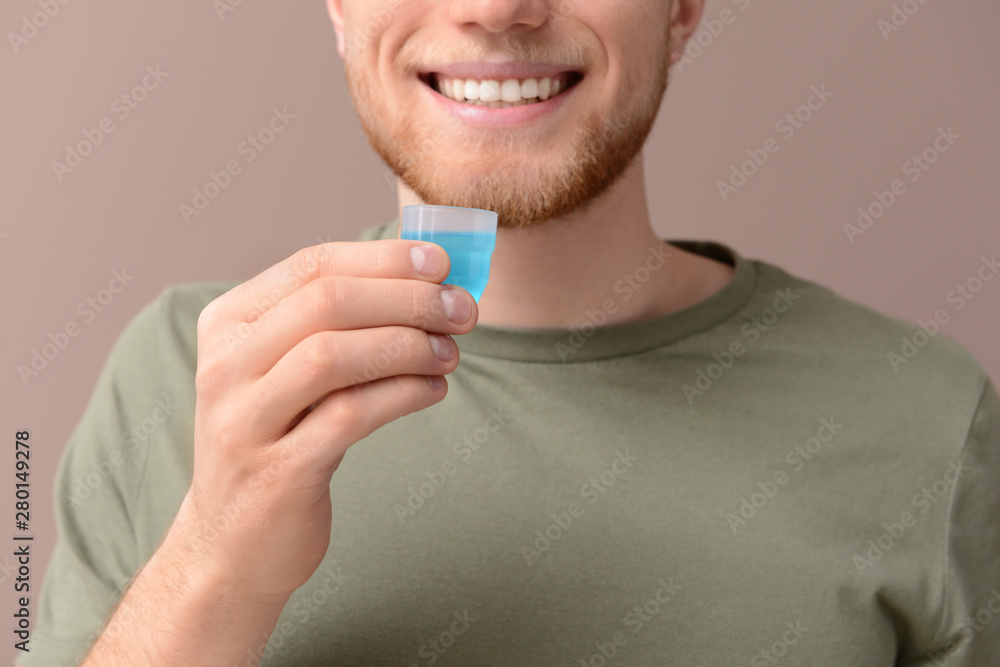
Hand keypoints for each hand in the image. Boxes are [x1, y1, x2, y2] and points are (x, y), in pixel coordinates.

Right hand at [171, 240, 475, 599]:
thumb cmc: (277, 440)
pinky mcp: (277, 471)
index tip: (442, 263)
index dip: (383, 259)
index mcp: (228, 324)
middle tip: (462, 310)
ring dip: (408, 345)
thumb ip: (336, 325)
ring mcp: (245, 420)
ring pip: (332, 354)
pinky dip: (403, 394)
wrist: (231, 543)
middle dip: (407, 299)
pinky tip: (433, 389)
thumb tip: (427, 281)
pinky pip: (350, 416)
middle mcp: (226, 366)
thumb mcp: (285, 372)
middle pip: (325, 302)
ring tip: (450, 352)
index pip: (311, 265)